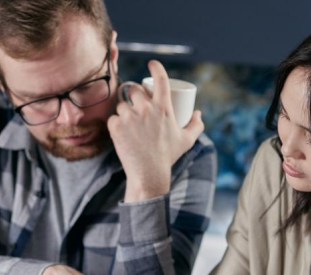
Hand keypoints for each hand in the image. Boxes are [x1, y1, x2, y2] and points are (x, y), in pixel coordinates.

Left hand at [108, 60, 204, 201]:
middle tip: (136, 107)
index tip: (152, 64)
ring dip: (124, 111)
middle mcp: (146, 109)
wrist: (149, 173)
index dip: (156, 67)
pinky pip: (113, 118)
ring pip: (122, 105)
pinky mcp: (116, 126)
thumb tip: (197, 113)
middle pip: (134, 90)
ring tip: (129, 123)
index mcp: (164, 108)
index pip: (160, 79)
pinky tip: (120, 132)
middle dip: (134, 95)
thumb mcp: (186, 140)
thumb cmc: (168, 156)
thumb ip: (196, 125)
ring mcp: (130, 117)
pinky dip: (116, 124)